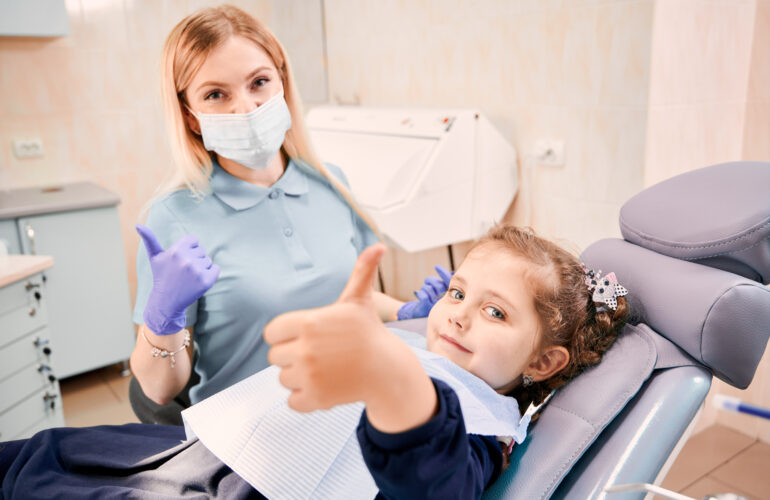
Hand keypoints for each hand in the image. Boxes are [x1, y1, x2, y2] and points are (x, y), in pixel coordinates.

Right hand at [137, 224, 219, 334]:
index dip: (189, 248)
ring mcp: (197, 271)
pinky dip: (211, 274)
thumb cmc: (161, 276)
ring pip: (208, 260)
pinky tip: (198, 281)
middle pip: (202, 250)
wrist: (166, 301)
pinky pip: (216, 269)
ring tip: (189, 277)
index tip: (181, 259)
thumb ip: (149, 239)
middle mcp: (187, 260)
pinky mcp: (206, 281)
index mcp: (176, 250)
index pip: (194, 239)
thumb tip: (137, 225)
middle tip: (183, 271)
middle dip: (194, 259)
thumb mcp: (155, 257)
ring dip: (202, 267)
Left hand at [266, 244, 438, 430]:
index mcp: (309, 322)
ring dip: (300, 377)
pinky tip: (325, 386)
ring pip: (283, 378)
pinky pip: (292, 400)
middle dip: (293, 356)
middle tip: (320, 354)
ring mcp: (309, 375)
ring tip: (325, 369)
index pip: (272, 333)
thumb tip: (379, 245)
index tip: (308, 335)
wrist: (386, 369)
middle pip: (275, 356)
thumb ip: (361, 272)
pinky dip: (306, 397)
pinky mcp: (315, 398)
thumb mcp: (359, 301)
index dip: (287, 335)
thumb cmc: (367, 332)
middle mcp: (305, 349)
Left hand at [397, 264, 453, 319]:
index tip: (436, 267)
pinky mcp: (426, 308)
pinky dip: (419, 293)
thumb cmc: (430, 301)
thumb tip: (452, 272)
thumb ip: (445, 284)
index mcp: (448, 297)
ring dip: (424, 287)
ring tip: (423, 290)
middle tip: (426, 281)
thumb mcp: (439, 292)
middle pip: (438, 285)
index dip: (443, 274)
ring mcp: (435, 306)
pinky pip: (424, 296)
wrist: (418, 314)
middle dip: (431, 280)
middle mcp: (443, 302)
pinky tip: (416, 293)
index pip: (448, 283)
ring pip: (430, 289)